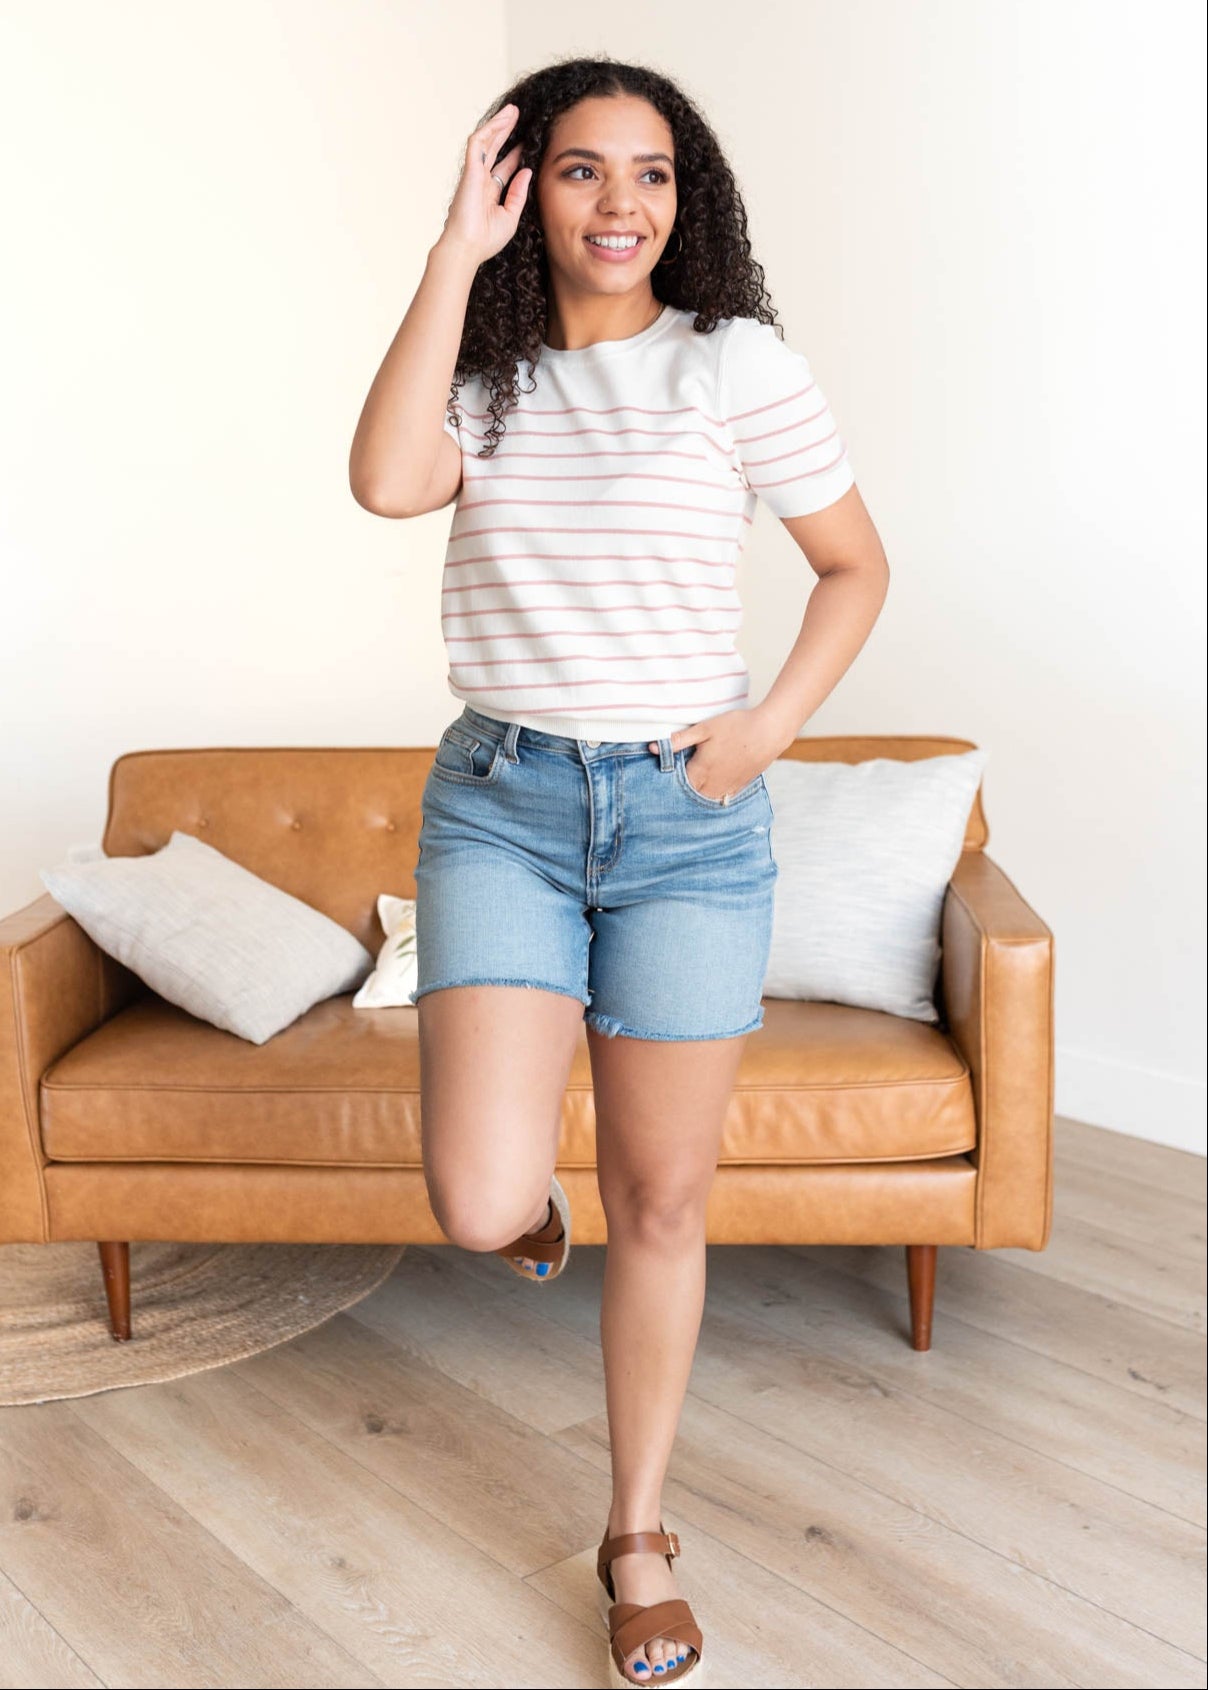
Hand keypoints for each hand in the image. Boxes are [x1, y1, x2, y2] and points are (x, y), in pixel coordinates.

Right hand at [438, 102, 531, 267]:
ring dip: (499, 124)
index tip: (527, 143)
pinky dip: (491, 129)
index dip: (515, 154)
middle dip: (506, 132)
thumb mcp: (510, 216)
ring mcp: (474, 173)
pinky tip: (503, 119)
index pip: (504, 167)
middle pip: (495, 149)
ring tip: (513, 111)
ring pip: (487, 141)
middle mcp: (481, 180)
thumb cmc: (486, 240)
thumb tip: (527, 171)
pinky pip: (480, 142)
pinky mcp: (470, 169)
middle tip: (518, 116)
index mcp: (489, 193)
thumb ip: (519, 194)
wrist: (468, 248)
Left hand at [647, 706, 787, 801]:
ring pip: (706, 800)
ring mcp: (727, 787)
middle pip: (690, 797)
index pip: (677, 786)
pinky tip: (710, 793)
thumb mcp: (705, 728)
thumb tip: (653, 747)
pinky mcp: (740, 786)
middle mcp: (713, 784)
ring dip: (697, 798)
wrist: (769, 731)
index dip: (667, 784)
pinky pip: (722, 799)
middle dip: (681, 794)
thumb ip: (679, 739)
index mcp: (701, 771)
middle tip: (671, 791)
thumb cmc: (737, 727)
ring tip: (689, 794)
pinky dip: (714, 798)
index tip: (660, 780)